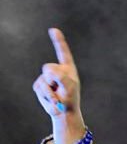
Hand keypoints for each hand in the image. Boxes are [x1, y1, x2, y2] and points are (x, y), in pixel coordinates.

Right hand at [33, 28, 85, 143]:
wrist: (64, 113)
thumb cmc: (70, 99)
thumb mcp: (70, 87)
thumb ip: (61, 75)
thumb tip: (47, 71)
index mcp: (67, 68)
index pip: (63, 52)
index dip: (58, 41)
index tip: (53, 30)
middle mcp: (57, 70)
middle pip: (49, 68)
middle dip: (54, 79)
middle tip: (60, 90)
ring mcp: (47, 77)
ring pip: (44, 78)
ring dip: (50, 90)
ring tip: (57, 96)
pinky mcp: (39, 85)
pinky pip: (39, 87)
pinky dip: (46, 95)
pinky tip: (51, 98)